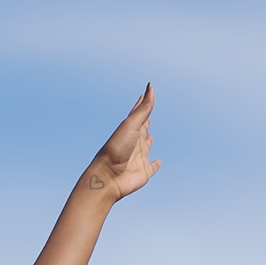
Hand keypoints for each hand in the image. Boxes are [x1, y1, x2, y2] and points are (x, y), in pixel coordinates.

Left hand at [85, 83, 159, 201]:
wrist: (108, 177)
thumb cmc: (116, 148)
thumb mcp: (131, 125)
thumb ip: (143, 109)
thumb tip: (150, 88)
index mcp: (130, 130)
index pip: (138, 113)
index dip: (143, 103)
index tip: (146, 93)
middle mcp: (134, 142)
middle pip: (142, 129)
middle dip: (145, 122)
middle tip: (148, 114)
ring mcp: (138, 158)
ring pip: (146, 147)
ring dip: (148, 142)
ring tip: (150, 137)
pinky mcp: (143, 172)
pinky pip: (152, 167)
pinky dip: (155, 165)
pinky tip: (157, 162)